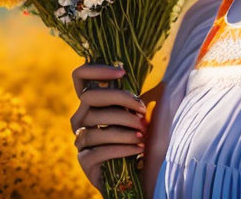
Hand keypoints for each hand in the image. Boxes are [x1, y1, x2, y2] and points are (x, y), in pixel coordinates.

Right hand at [70, 63, 147, 190]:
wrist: (141, 170)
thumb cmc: (142, 133)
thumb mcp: (142, 108)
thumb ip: (140, 89)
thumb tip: (160, 72)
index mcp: (92, 101)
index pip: (80, 76)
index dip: (96, 69)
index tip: (122, 73)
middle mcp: (81, 117)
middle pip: (90, 97)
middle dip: (120, 100)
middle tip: (143, 110)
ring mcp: (80, 139)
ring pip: (95, 127)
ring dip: (124, 129)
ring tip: (143, 134)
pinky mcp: (85, 161)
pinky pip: (98, 151)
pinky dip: (121, 149)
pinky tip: (137, 149)